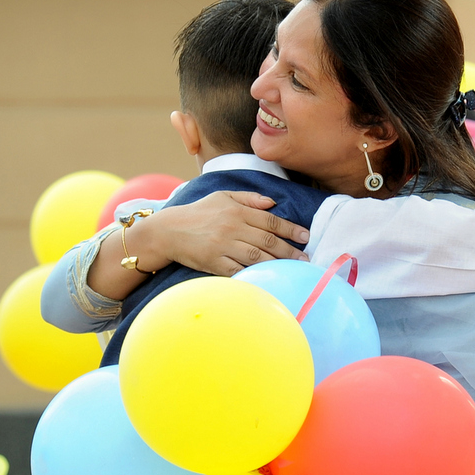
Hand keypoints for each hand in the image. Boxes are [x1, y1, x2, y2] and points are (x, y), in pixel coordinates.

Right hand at [145, 191, 310, 276]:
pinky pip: (238, 270)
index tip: (305, 236)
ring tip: (293, 270)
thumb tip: (273, 203)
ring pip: (257, 257)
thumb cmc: (198, 213)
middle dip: (290, 250)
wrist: (168, 230)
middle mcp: (232, 227)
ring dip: (278, 264)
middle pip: (268, 241)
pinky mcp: (214, 262)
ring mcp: (223, 246)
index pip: (270, 220)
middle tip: (306, 259)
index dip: (290, 229)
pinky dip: (254, 275)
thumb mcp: (222, 196)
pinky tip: (268, 278)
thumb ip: (249, 198)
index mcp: (237, 211)